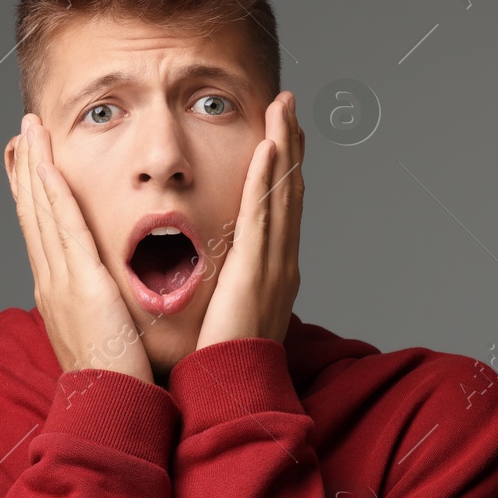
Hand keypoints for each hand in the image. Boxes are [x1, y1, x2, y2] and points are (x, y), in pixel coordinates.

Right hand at [11, 113, 154, 384]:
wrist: (108, 409)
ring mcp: (59, 280)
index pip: (41, 232)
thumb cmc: (114, 380)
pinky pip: (62, 226)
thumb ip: (103, 310)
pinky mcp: (78, 281)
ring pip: (41, 211)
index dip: (33, 195)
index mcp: (57, 293)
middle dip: (26, 171)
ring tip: (28, 132)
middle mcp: (51, 281)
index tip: (30, 165)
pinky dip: (51, 192)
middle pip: (32, 213)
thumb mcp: (103, 335)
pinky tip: (46, 164)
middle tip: (21, 133)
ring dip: (34, 168)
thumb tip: (107, 298)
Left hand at [196, 90, 303, 349]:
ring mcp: (274, 264)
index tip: (278, 132)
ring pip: (283, 194)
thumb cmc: (222, 359)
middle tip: (287, 104)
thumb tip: (207, 270)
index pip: (278, 207)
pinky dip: (269, 180)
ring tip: (283, 110)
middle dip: (290, 144)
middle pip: (289, 191)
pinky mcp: (258, 271)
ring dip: (284, 148)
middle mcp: (280, 261)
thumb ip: (223, 284)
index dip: (281, 167)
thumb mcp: (225, 310)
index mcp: (270, 270)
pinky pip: (265, 216)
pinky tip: (270, 149)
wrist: (232, 392)